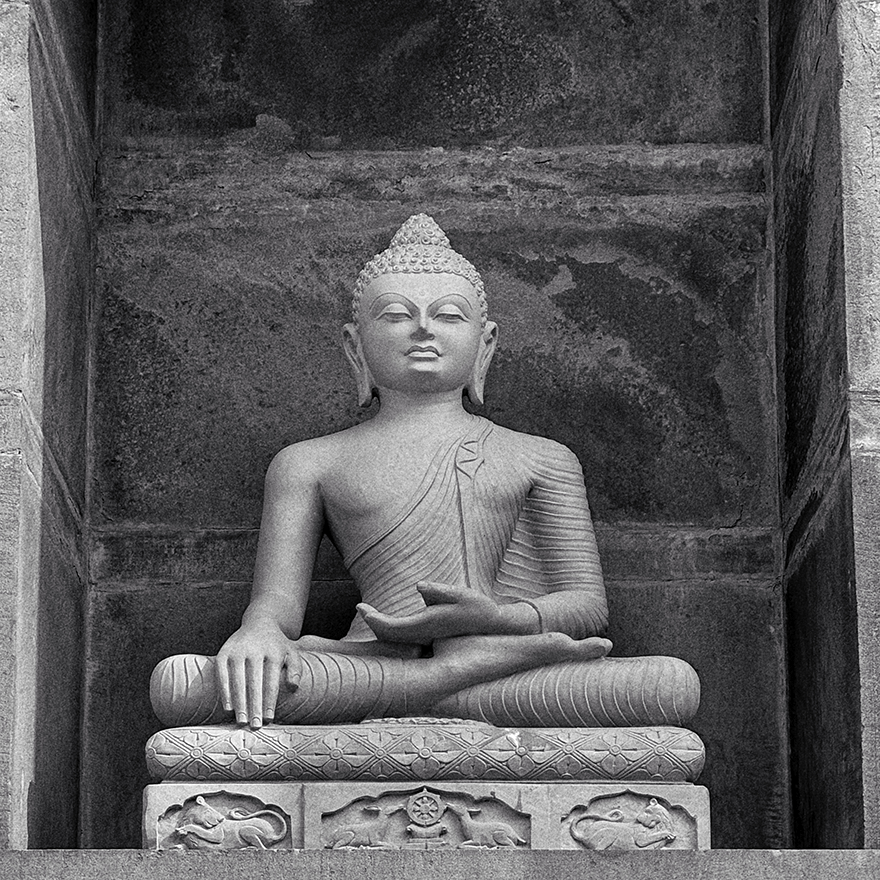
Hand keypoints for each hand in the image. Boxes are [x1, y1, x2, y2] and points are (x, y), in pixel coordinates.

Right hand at [215, 620, 300, 728]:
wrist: (260, 623)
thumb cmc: (277, 646)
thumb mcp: (292, 653)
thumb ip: (296, 670)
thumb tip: (293, 687)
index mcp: (274, 652)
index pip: (271, 681)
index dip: (270, 701)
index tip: (269, 719)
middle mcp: (255, 650)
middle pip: (254, 683)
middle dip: (254, 706)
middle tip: (255, 726)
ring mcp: (238, 651)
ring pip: (238, 680)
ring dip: (239, 703)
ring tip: (241, 721)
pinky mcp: (224, 652)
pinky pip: (222, 674)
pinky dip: (224, 691)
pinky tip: (228, 707)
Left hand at [358, 581, 510, 642]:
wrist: (494, 626)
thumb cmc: (477, 607)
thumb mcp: (461, 594)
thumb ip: (439, 592)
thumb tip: (419, 586)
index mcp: (428, 625)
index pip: (392, 627)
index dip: (374, 619)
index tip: (360, 607)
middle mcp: (425, 635)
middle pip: (390, 636)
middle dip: (374, 623)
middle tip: (360, 608)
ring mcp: (427, 638)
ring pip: (397, 639)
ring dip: (382, 627)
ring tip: (369, 613)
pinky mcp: (431, 636)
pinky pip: (405, 637)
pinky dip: (392, 629)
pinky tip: (388, 621)